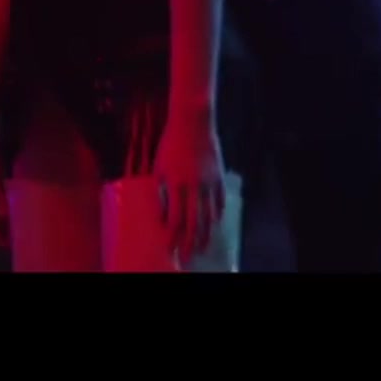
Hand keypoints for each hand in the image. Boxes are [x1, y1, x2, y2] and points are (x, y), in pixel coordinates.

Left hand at [152, 115, 225, 264]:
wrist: (193, 122)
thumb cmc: (171, 143)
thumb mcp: (160, 167)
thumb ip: (161, 190)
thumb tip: (162, 213)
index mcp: (175, 184)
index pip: (174, 218)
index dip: (172, 236)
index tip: (168, 249)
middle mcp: (194, 186)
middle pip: (192, 221)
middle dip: (188, 242)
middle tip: (185, 257)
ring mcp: (209, 181)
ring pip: (208, 214)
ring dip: (205, 233)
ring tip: (202, 246)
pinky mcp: (219, 175)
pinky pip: (220, 199)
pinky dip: (218, 212)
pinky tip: (215, 222)